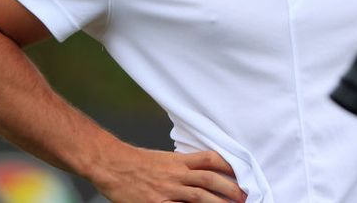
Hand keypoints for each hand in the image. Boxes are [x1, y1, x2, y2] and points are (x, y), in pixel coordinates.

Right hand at [91, 146, 246, 201]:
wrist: (111, 164)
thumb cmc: (136, 162)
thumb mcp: (164, 159)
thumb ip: (182, 165)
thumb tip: (201, 172)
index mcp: (179, 160)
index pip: (211, 159)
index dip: (229, 166)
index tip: (242, 174)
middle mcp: (177, 173)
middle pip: (210, 179)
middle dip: (230, 189)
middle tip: (244, 197)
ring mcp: (167, 189)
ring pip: (200, 196)